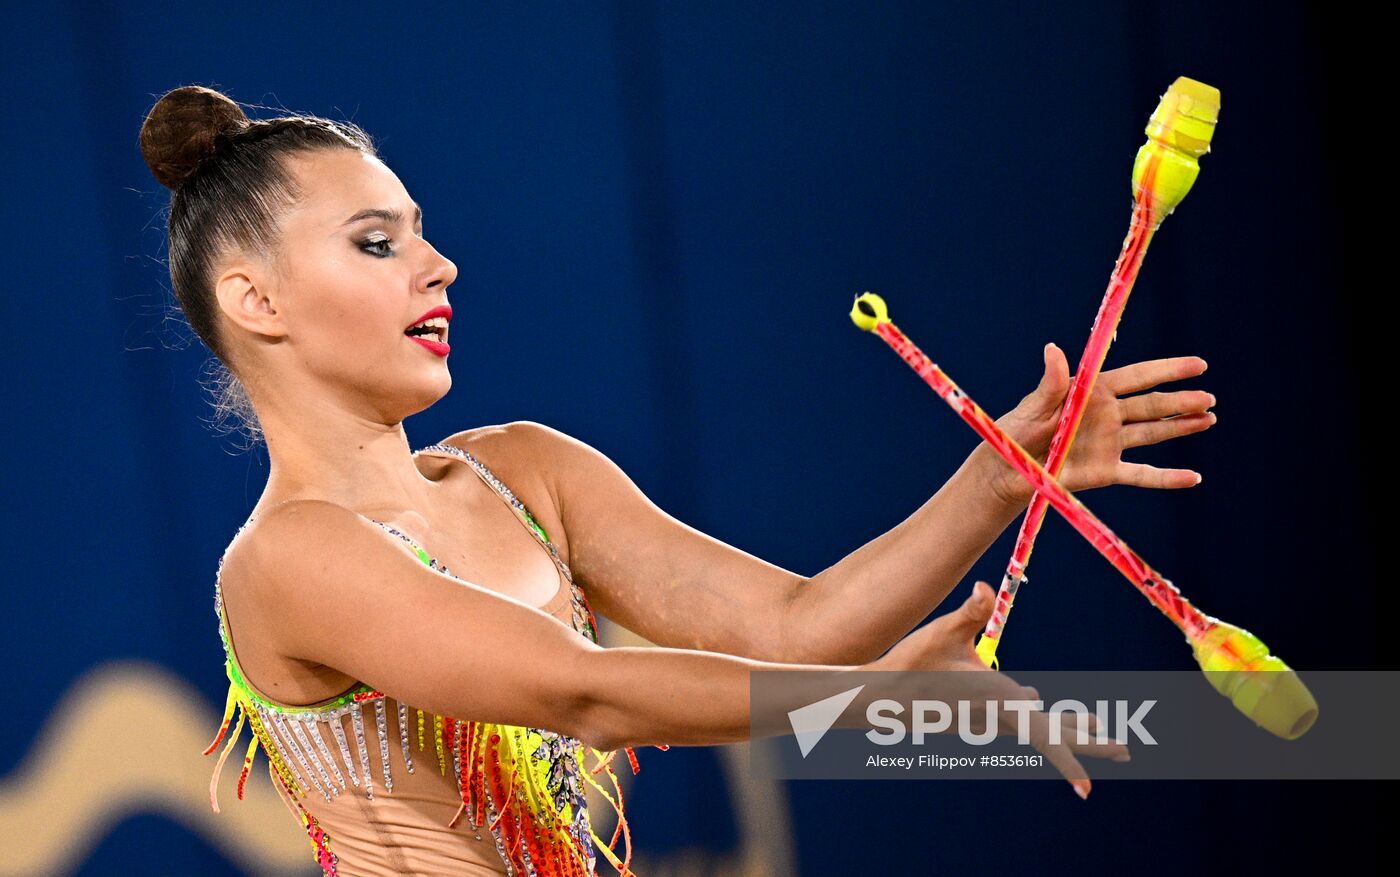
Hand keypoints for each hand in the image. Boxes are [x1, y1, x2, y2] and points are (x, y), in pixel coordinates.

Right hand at [875, 581, 1129, 796]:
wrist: (881, 696)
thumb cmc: (911, 665)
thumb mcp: (943, 633)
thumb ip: (970, 611)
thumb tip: (984, 588)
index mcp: (999, 700)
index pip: (1044, 735)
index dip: (1069, 759)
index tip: (1087, 788)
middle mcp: (998, 714)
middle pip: (1052, 734)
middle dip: (1089, 742)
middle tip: (1127, 751)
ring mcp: (986, 717)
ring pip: (1035, 724)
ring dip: (1065, 724)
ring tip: (1095, 724)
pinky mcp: (975, 713)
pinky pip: (1014, 715)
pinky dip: (1033, 711)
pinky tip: (1034, 699)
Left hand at [982, 343, 1215, 505]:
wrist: (1006, 470)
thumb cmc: (1014, 432)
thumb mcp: (1033, 406)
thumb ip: (1051, 383)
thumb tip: (1053, 349)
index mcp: (1092, 392)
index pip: (1137, 378)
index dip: (1168, 370)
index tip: (1198, 364)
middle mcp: (1106, 416)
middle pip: (1151, 405)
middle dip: (1181, 400)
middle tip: (1209, 397)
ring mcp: (1109, 444)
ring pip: (1153, 433)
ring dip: (1180, 427)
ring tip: (1208, 418)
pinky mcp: (1106, 471)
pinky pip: (1142, 474)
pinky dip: (1166, 478)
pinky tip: (1192, 478)